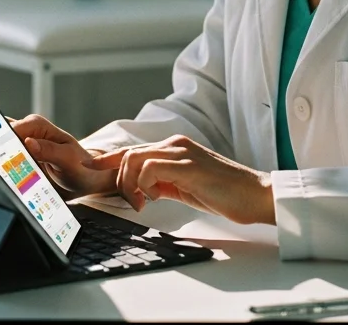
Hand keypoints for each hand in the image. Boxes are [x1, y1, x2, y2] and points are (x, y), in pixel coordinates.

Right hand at [8, 114, 117, 199]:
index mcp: (38, 126)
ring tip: (2, 177)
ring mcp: (21, 145)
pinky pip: (3, 160)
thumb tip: (29, 142)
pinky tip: (5, 180)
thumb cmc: (81, 167)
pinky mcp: (18, 157)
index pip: (11, 130)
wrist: (85, 180)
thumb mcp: (69, 159)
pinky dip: (1, 169)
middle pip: (0, 137)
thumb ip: (50, 151)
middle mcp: (27, 132)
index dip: (3, 144)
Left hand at [86, 134, 274, 225]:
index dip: (108, 162)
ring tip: (141, 203)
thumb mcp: (187, 186)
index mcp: (175, 147)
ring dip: (129, 184)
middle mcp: (176, 144)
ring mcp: (182, 153)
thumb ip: (165, 182)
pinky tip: (153, 199)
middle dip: (116, 179)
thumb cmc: (226, 193)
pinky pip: (150, 168)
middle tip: (130, 202)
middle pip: (127, 154)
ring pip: (134, 158)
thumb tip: (142, 189)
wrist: (257, 195)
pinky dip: (143, 185)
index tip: (91, 172)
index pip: (132, 150)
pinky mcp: (188, 166)